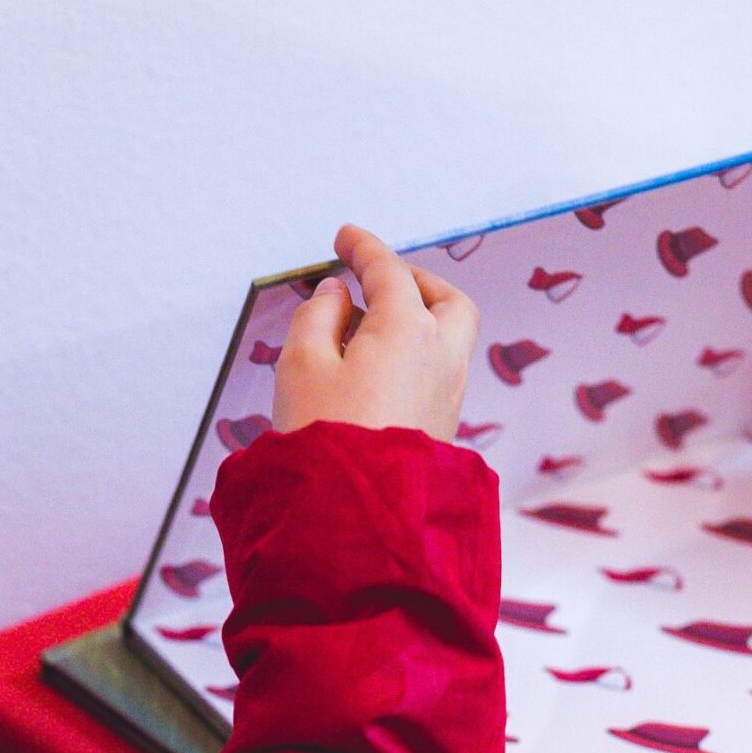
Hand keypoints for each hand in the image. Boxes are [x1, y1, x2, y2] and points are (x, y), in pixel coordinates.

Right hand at [272, 224, 477, 441]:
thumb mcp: (301, 363)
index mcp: (408, 329)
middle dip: (415, 282)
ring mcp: (450, 394)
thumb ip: (318, 316)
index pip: (390, 272)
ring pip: (448, 339)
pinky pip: (437, 373)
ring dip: (415, 321)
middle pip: (447, 301)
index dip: (365, 248)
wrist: (355, 515)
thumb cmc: (326, 437)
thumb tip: (338, 295)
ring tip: (363, 329)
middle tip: (378, 279)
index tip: (346, 237)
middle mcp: (442, 357)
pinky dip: (414, 355)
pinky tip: (374, 369)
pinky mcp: (443, 426)